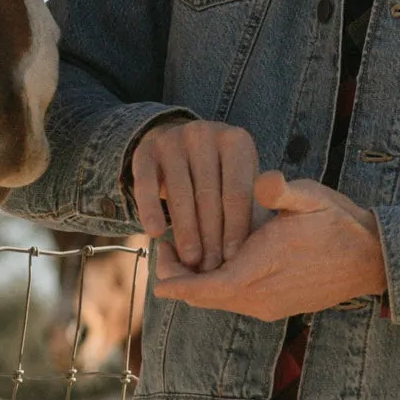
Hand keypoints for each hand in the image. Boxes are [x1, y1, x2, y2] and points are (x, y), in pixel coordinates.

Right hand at [129, 120, 258, 272]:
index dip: (235, 228)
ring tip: (190, 260)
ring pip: (179, 191)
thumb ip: (251, 214)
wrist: (180, 149)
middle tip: (211, 266)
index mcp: (236, 140)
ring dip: (185, 230)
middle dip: (210, 234)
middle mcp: (204, 133)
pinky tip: (155, 234)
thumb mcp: (240, 186)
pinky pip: (146, 184)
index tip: (234, 259)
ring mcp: (172, 139)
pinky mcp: (145, 150)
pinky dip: (150, 209)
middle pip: (208, 193)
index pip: (237, 191)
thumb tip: (254, 255)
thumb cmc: (220, 179)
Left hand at [151, 171, 386, 319]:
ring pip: (216, 300)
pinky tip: (224, 255)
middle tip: (171, 244)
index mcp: (254, 275)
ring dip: (199, 278)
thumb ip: (280, 191)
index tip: (162, 247)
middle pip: (199, 298)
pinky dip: (219, 283)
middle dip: (179, 273)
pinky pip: (234, 300)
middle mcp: (256, 300)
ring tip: (195, 246)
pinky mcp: (276, 308)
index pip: (195, 289)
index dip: (170, 274)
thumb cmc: (338, 224)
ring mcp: (266, 307)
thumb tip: (261, 181)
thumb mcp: (309, 197)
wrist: (373, 259)